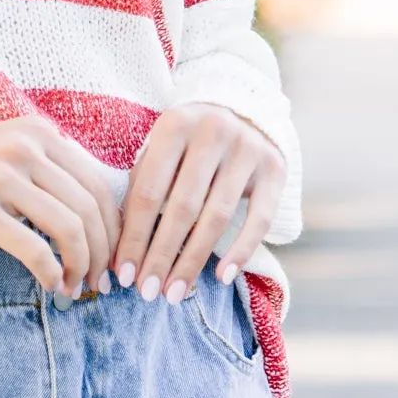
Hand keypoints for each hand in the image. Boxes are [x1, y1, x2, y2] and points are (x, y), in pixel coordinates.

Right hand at [0, 112, 122, 296]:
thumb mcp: (14, 153)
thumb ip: (53, 169)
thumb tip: (103, 215)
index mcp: (39, 133)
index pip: (96, 183)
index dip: (113, 226)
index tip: (113, 256)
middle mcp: (23, 149)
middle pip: (87, 208)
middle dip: (102, 252)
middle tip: (101, 281)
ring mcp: (0, 178)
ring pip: (67, 228)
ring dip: (80, 265)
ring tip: (76, 285)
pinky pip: (33, 247)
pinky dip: (50, 271)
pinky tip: (52, 284)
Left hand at [114, 101, 285, 300]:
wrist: (243, 104)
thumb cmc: (188, 139)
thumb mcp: (159, 148)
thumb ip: (143, 186)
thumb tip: (123, 250)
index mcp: (175, 125)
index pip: (148, 193)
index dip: (134, 237)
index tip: (123, 275)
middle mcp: (213, 133)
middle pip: (182, 208)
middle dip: (161, 256)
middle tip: (147, 293)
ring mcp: (248, 150)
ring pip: (216, 217)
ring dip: (193, 261)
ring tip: (175, 293)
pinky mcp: (275, 168)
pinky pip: (259, 218)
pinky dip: (241, 250)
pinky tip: (222, 277)